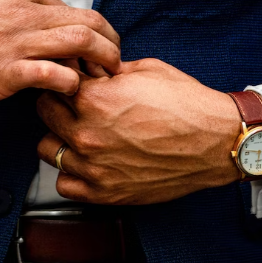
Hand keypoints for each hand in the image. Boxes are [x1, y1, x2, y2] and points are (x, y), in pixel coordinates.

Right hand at [0, 0, 120, 104]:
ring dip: (101, 63)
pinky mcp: (6, 73)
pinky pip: (54, 76)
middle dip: (112, 44)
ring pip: (79, 44)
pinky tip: (68, 93)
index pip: (76, 11)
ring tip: (105, 80)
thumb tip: (49, 20)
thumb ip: (21, 7)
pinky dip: (71, 85)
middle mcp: (25, 14)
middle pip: (88, 24)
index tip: (100, 49)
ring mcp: (16, 43)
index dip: (96, 32)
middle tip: (116, 64)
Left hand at [37, 59, 241, 204]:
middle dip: (57, 105)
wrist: (217, 142)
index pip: (52, 84)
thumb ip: (106, 71)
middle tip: (75, 106)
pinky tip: (87, 163)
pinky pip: (64, 185)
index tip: (71, 83)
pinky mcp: (104, 193)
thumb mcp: (145, 71)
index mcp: (93, 100)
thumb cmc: (186, 105)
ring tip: (81, 135)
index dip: (62, 80)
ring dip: (59, 139)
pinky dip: (71, 174)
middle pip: (44, 114)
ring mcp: (93, 167)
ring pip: (47, 149)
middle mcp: (86, 134)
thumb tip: (87, 69)